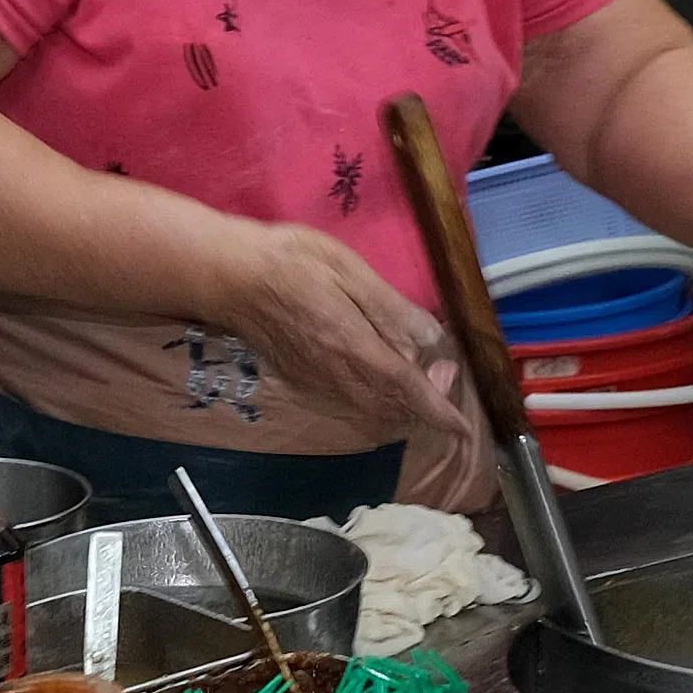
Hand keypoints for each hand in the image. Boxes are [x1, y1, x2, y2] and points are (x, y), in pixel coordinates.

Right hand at [212, 216, 467, 438]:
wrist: (227, 277)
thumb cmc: (294, 264)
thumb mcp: (353, 273)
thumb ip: (395, 313)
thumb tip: (433, 345)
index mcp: (356, 351)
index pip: (411, 393)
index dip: (442, 413)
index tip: (464, 429)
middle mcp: (338, 380)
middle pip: (394, 411)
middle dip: (425, 404)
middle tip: (441, 370)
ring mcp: (317, 385)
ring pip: (372, 411)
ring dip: (400, 405)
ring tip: (417, 373)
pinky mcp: (302, 381)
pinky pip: (350, 403)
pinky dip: (375, 399)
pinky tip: (376, 371)